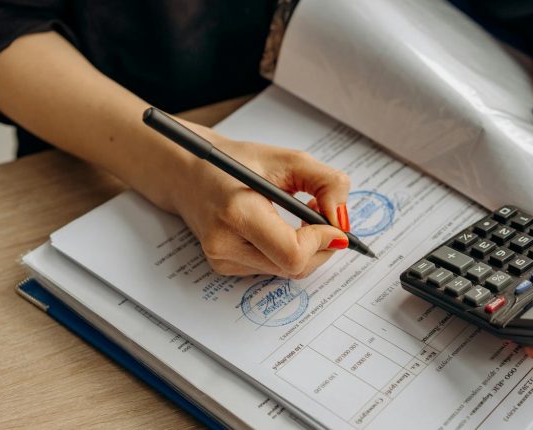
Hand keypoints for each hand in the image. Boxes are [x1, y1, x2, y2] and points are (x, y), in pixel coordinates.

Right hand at [170, 121, 351, 277]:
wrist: (189, 171)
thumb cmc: (238, 162)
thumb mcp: (288, 159)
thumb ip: (326, 184)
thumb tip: (343, 220)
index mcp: (237, 212)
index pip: (293, 253)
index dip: (322, 241)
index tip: (334, 224)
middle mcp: (225, 244)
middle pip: (295, 268)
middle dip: (320, 246)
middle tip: (322, 217)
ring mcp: (222, 260)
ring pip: (287, 271)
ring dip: (306, 249)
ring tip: (300, 218)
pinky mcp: (224, 267)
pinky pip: (272, 268)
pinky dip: (287, 252)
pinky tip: (279, 228)